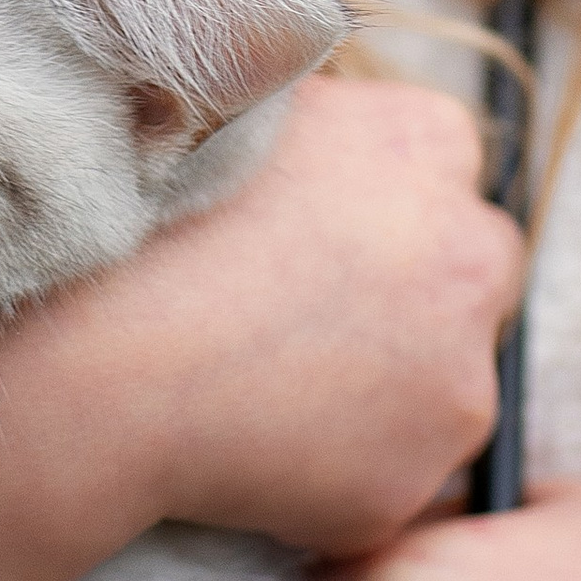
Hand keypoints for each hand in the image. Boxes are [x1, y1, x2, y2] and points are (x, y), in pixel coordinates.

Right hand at [43, 74, 520, 560]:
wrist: (106, 363)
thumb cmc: (152, 219)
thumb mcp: (235, 107)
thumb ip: (309, 110)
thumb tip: (317, 105)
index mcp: (427, 141)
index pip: (446, 164)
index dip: (381, 199)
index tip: (323, 227)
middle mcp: (472, 251)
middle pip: (474, 266)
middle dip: (419, 288)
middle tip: (314, 309)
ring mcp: (459, 372)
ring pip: (446, 377)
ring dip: (389, 383)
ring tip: (270, 381)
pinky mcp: (420, 475)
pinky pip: (398, 469)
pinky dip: (349, 465)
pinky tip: (263, 443)